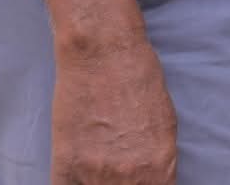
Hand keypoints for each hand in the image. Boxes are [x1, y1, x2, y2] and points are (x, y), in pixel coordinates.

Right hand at [53, 32, 177, 183]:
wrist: (103, 55)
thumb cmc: (140, 81)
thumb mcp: (165, 126)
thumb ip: (157, 162)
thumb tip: (152, 181)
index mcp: (159, 166)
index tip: (144, 181)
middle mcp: (128, 177)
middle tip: (119, 170)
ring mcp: (93, 174)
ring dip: (99, 182)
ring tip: (102, 162)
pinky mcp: (64, 166)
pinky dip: (74, 182)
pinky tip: (80, 170)